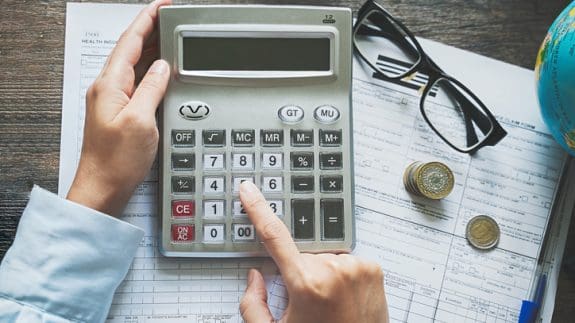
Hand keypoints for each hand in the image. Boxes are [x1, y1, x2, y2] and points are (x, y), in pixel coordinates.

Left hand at [67, 0, 171, 215]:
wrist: (102, 188)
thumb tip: (163, 67)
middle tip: (172, 19)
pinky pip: (136, 81)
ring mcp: (113, 100)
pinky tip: (162, 70)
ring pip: (134, 64)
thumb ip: (152, 88)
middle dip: (152, 30)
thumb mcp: (141, 121)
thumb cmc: (116, 162)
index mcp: (110, 85)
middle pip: (131, 49)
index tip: (163, 6)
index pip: (130, 41)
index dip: (147, 20)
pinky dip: (150, 70)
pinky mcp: (120, 112)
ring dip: (152, 49)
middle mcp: (108, 88)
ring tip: (171, 38)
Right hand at [239, 181, 388, 322]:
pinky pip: (344, 261)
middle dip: (298, 272)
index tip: (249, 189)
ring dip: (321, 273)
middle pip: (301, 255)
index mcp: (306, 284)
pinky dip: (339, 275)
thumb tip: (255, 275)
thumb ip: (253, 305)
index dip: (258, 209)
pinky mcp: (373, 267)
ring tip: (330, 303)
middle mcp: (333, 269)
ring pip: (323, 258)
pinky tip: (344, 297)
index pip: (274, 236)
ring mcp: (356, 266)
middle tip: (309, 302)